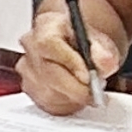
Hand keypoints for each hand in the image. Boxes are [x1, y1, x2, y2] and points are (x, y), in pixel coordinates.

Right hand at [18, 0, 119, 115]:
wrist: (74, 48)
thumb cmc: (83, 41)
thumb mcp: (99, 39)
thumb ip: (102, 50)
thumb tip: (104, 63)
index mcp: (46, 26)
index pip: (48, 44)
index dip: (69, 63)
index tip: (89, 76)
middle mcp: (30, 46)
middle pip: (48, 74)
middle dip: (77, 87)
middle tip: (96, 89)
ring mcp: (27, 69)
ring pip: (49, 93)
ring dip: (74, 97)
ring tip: (87, 88)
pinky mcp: (30, 90)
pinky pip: (50, 105)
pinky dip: (68, 104)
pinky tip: (75, 94)